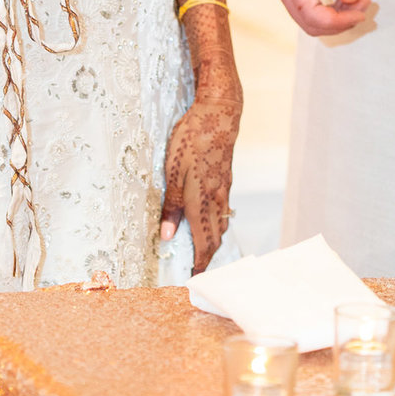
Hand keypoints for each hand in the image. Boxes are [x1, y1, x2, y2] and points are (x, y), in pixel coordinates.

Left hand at [161, 89, 240, 271]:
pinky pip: (224, 210)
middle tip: (197, 271)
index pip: (203, 243)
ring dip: (213, 242)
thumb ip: (171, 205)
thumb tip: (168, 236)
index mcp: (201, 201)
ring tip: (203, 253)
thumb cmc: (192, 139)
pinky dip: (218, 224)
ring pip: (221, 224)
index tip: (194, 281)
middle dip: (207, 258)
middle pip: (215, 238)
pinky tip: (213, 222)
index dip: (199, 264)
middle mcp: (216, 199)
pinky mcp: (226, 179)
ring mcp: (224, 189)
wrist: (219, 115)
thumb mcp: (172, 170)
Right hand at [264, 0, 371, 36]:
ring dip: (333, 18)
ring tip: (356, 0)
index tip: (361, 11)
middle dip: (339, 22)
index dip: (339, 21)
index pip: (312, 14)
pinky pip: (304, 9)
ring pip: (306, 19)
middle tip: (363, 5)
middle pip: (308, 23)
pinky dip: (325, 11)